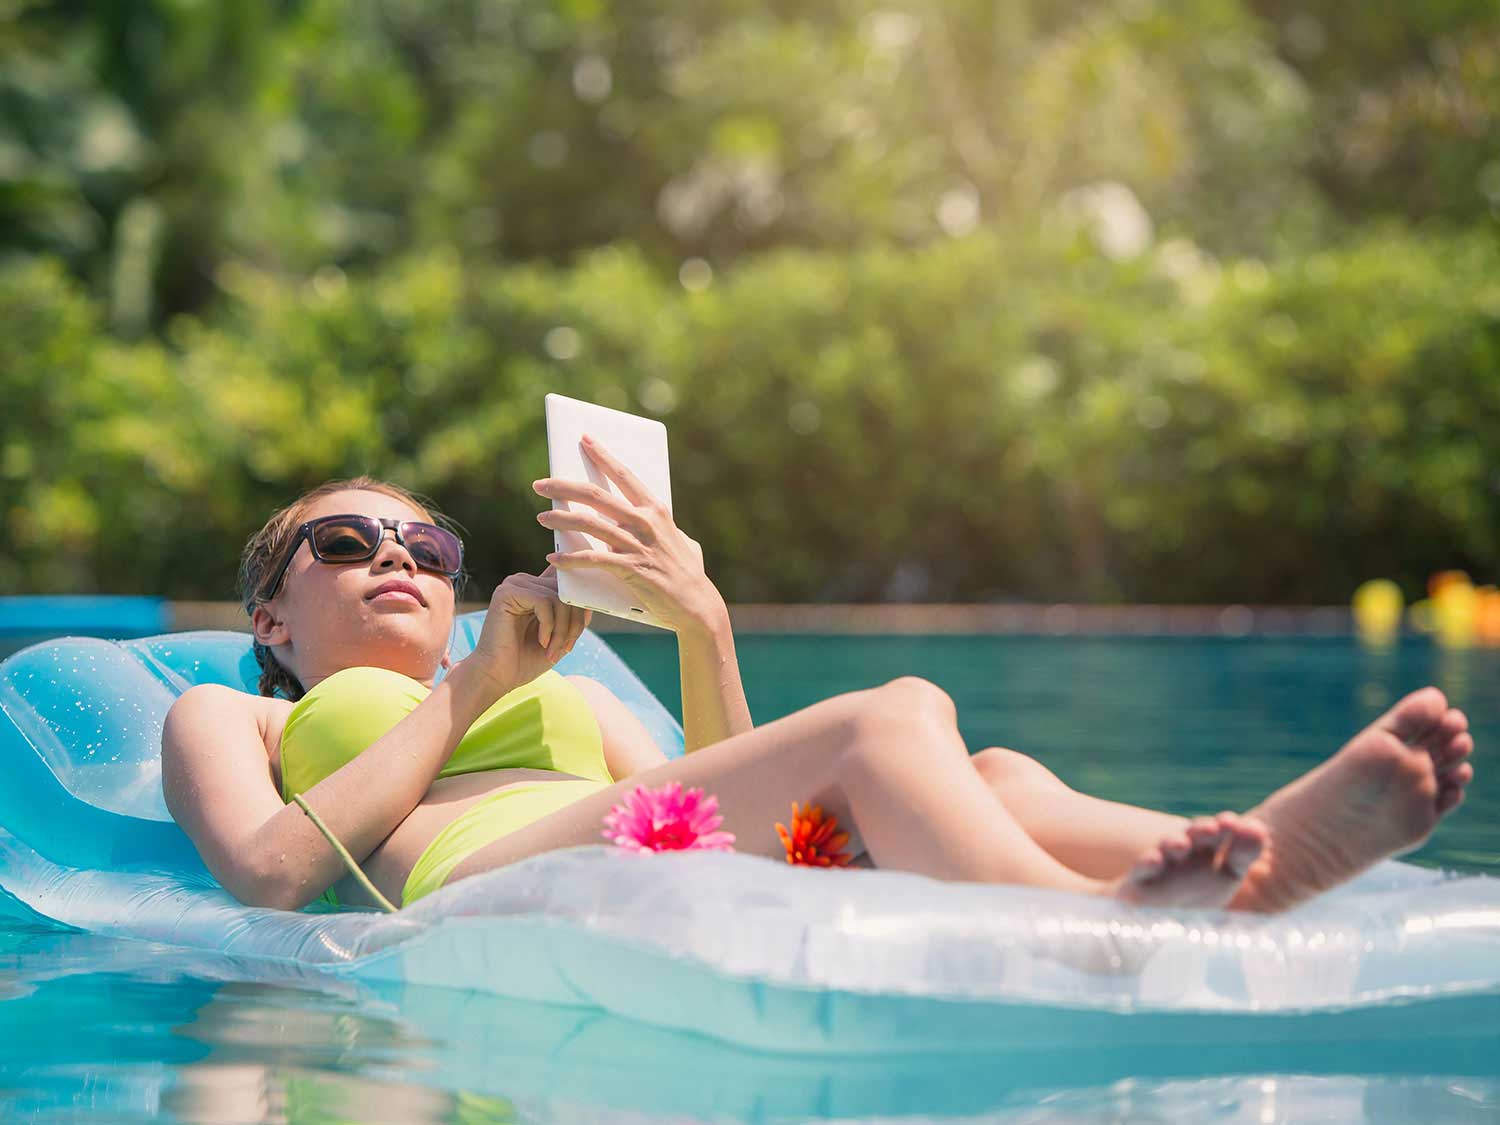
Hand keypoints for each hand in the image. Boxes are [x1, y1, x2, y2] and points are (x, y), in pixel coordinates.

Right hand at [463, 569, 589, 695]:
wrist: (497, 676)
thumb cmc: (525, 659)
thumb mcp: (559, 636)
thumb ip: (574, 617)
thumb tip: (590, 602)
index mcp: (535, 588)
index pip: (568, 582)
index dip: (580, 603)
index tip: (577, 632)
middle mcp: (525, 582)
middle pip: (567, 591)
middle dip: (574, 622)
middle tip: (567, 648)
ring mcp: (515, 585)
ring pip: (558, 597)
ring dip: (562, 628)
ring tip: (553, 650)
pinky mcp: (507, 593)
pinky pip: (544, 601)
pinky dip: (549, 625)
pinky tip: (542, 642)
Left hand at [533, 435, 725, 634]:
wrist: (696, 605)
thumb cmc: (686, 573)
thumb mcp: (677, 539)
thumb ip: (656, 527)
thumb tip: (636, 521)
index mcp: (656, 509)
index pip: (624, 475)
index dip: (602, 455)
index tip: (584, 440)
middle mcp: (646, 522)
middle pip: (597, 496)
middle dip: (564, 487)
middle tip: (541, 484)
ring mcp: (638, 545)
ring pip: (590, 524)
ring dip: (561, 520)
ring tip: (542, 518)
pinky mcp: (631, 569)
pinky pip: (593, 559)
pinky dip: (570, 558)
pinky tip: (553, 558)